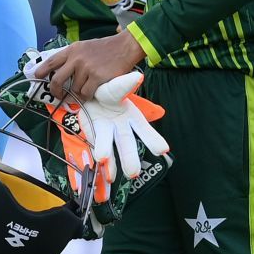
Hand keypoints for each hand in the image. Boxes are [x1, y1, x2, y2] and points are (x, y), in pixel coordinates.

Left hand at [30, 30, 143, 102]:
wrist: (125, 47)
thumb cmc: (106, 48)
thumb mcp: (85, 47)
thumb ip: (73, 56)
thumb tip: (62, 71)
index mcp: (72, 50)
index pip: (52, 61)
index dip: (42, 70)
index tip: (36, 77)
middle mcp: (76, 59)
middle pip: (57, 80)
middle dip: (56, 91)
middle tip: (59, 96)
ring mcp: (86, 68)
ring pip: (75, 89)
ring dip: (79, 93)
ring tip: (87, 88)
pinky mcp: (97, 77)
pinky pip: (86, 94)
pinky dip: (88, 96)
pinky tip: (92, 92)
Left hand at [80, 71, 170, 185]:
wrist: (91, 93)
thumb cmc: (109, 90)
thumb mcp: (117, 85)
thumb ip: (126, 84)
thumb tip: (138, 77)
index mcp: (132, 117)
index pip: (144, 130)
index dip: (153, 140)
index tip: (162, 150)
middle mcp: (122, 130)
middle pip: (128, 144)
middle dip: (130, 158)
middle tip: (133, 173)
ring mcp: (109, 135)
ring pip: (112, 150)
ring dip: (112, 164)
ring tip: (112, 176)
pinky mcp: (95, 138)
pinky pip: (98, 151)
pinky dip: (99, 162)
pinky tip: (101, 175)